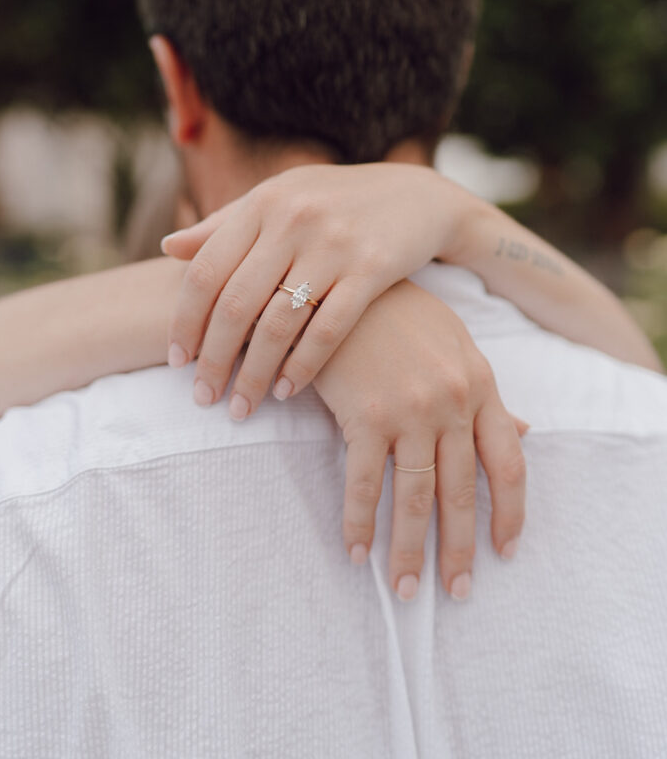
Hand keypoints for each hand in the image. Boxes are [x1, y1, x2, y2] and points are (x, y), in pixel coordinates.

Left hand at [161, 163, 464, 416]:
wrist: (417, 196)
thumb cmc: (334, 203)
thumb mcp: (279, 199)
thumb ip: (225, 224)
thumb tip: (168, 248)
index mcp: (263, 203)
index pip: (205, 272)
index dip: (184, 322)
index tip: (177, 362)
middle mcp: (293, 221)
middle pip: (236, 305)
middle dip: (213, 359)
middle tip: (202, 398)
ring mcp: (334, 245)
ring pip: (278, 324)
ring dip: (254, 374)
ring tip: (242, 406)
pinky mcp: (373, 269)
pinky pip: (328, 330)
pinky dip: (302, 366)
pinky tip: (286, 390)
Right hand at [313, 280, 527, 601]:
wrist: (348, 281)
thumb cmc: (401, 313)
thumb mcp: (456, 347)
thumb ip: (488, 396)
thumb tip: (526, 431)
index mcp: (480, 385)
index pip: (508, 464)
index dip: (510, 514)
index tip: (506, 552)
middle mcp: (452, 403)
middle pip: (461, 492)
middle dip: (458, 550)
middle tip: (455, 592)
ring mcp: (409, 410)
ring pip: (415, 496)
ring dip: (409, 549)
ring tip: (405, 588)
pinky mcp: (364, 414)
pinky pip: (363, 483)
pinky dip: (359, 522)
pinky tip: (355, 550)